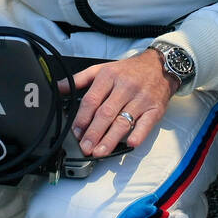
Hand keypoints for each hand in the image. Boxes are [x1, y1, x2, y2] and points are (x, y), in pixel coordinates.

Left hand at [59, 49, 176, 157]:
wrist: (159, 66)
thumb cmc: (129, 70)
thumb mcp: (103, 69)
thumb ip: (80, 79)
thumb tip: (57, 87)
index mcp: (109, 76)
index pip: (92, 100)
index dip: (82, 118)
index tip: (75, 132)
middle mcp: (125, 87)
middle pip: (106, 113)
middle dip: (93, 133)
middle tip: (85, 147)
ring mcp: (141, 98)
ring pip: (123, 121)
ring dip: (110, 139)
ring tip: (99, 152)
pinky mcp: (155, 108)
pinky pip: (146, 123)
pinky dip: (138, 134)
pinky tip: (129, 144)